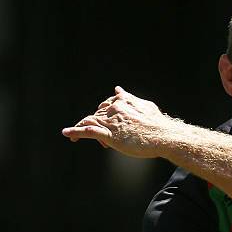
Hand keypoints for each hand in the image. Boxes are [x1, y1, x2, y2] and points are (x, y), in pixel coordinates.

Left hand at [62, 86, 180, 157]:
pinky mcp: (109, 135)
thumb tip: (117, 89)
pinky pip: (87, 131)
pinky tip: (67, 134)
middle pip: (96, 115)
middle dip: (97, 125)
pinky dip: (75, 132)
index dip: (104, 116)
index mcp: (122, 101)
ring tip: (73, 136)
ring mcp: (111, 122)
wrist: (165, 136)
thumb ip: (130, 98)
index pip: (105, 106)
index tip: (108, 125)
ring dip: (80, 129)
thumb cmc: (158, 124)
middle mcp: (114, 109)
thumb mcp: (145, 106)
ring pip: (89, 122)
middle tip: (104, 142)